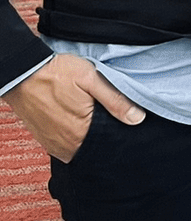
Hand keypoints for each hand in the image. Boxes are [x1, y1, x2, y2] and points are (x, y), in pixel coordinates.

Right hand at [3, 54, 143, 162]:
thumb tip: (137, 118)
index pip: (108, 144)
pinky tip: (80, 124)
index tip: (124, 124)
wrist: (22, 72)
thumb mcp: (91, 79)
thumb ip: (115, 100)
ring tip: (94, 120)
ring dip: (88, 138)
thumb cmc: (56, 73)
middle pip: (94, 148)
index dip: (119, 134)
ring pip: (79, 149)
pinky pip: (65, 147)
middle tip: (109, 119)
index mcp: (80, 132)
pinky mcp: (44, 139)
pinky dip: (75, 138)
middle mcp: (65, 144)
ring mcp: (52, 143)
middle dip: (105, 137)